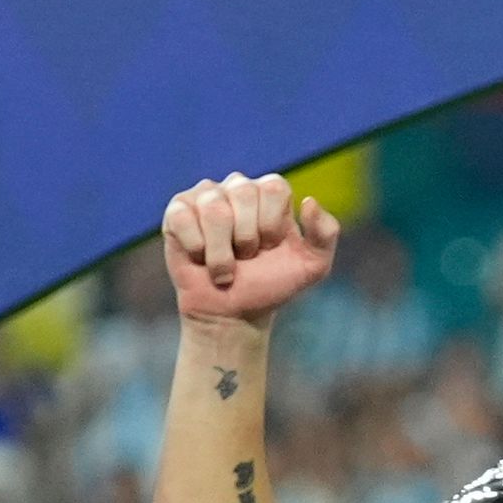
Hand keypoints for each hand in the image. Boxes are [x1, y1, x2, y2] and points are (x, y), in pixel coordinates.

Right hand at [164, 172, 341, 330]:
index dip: (272, 223)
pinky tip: (200, 259)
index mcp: (270, 193)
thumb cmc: (270, 286)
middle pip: (244, 193)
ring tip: (225, 267)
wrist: (234, 315)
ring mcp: (206, 196)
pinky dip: (197, 248)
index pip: (274, 187)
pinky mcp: (177, 211)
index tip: (270, 248)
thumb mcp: (312, 267)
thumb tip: (309, 201)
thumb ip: (325, 234)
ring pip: (213, 208)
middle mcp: (238, 187)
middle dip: (248, 238)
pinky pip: (184, 218)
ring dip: (222, 251)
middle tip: (246, 258)